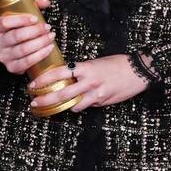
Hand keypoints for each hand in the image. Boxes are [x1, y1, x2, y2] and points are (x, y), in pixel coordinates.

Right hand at [0, 0, 54, 74]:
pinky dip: (40, 55)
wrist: (17, 49)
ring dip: (40, 42)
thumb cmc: (19, 29)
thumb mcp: (22, 12)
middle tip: (47, 27)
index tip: (35, 18)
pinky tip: (49, 48)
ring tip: (51, 36)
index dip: (20, 20)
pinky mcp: (12, 67)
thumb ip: (33, 2)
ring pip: (23, 49)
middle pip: (16, 36)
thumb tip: (45, 2)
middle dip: (35, 31)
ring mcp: (3, 57)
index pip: (4, 22)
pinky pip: (27, 62)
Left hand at [27, 53, 152, 113]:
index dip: (44, 79)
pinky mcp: (102, 101)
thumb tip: (67, 78)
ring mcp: (96, 93)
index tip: (33, 84)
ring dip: (61, 106)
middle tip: (34, 102)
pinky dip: (78, 107)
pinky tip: (75, 106)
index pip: (59, 73)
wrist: (138, 71)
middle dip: (45, 99)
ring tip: (52, 107)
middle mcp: (89, 80)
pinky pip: (85, 107)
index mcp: (85, 67)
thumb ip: (81, 71)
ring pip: (73, 104)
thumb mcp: (96, 63)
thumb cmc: (117, 64)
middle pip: (62, 92)